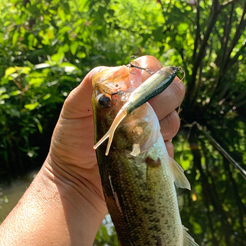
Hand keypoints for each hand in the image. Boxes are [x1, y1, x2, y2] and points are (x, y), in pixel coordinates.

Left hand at [45, 56, 184, 215]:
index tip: (135, 90)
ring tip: (130, 139)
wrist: (75, 177)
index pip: (152, 67)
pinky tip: (136, 156)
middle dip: (161, 100)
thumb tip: (121, 72)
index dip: (150, 74)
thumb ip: (92, 84)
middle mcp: (145, 106)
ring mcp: (154, 131)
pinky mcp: (157, 154)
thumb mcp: (74, 107)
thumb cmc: (71, 139)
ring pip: (174, 120)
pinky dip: (156, 151)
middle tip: (136, 115)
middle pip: (173, 90)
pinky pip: (169, 147)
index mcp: (127, 89)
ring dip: (156, 128)